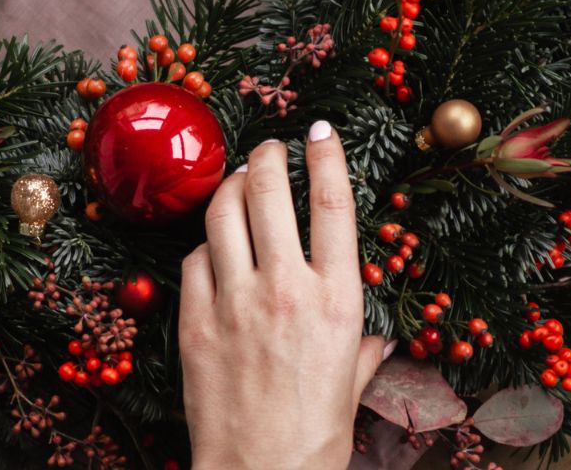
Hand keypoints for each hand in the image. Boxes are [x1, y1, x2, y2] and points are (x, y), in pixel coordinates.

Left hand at [179, 120, 390, 468]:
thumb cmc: (314, 440)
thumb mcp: (351, 387)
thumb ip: (362, 351)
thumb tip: (376, 341)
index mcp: (337, 301)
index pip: (333, 205)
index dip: (324, 157)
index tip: (318, 130)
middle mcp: (287, 289)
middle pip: (270, 192)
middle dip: (268, 157)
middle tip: (269, 148)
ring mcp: (236, 301)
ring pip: (223, 213)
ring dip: (229, 185)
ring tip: (236, 178)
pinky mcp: (195, 320)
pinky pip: (194, 260)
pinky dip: (204, 244)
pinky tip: (212, 244)